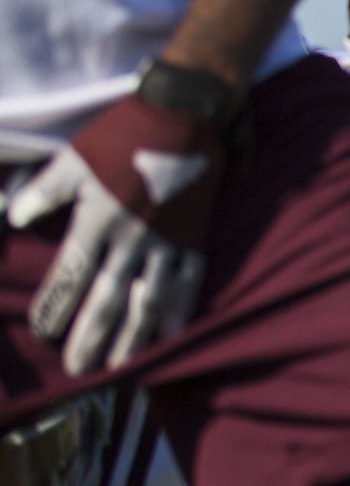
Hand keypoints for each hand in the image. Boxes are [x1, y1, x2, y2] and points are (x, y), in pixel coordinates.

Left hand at [6, 92, 222, 373]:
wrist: (186, 117)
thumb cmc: (123, 135)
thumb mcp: (73, 158)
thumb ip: (42, 192)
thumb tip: (11, 218)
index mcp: (99, 217)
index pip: (71, 272)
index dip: (56, 304)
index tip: (42, 331)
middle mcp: (133, 238)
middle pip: (108, 298)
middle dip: (90, 335)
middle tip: (78, 369)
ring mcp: (169, 243)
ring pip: (149, 300)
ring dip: (133, 337)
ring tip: (121, 367)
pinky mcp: (195, 241)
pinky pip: (188, 286)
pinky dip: (179, 316)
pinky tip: (170, 341)